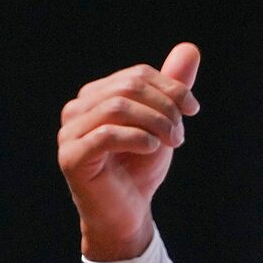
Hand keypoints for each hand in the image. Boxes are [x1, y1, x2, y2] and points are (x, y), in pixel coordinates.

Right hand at [58, 42, 201, 262]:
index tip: (192, 110)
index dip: (170, 88)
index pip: (136, 75)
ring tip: (172, 141)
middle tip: (181, 132)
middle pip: (127, 87)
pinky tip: (152, 149)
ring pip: (117, 107)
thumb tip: (189, 48)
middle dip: (164, 106)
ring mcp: (69, 133)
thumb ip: (172, 88)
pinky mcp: (71, 157)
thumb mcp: (162, 123)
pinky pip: (107, 134)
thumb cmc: (139, 169)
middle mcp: (76, 110)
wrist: (126, 215)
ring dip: (155, 123)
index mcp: (95, 96)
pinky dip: (137, 138)